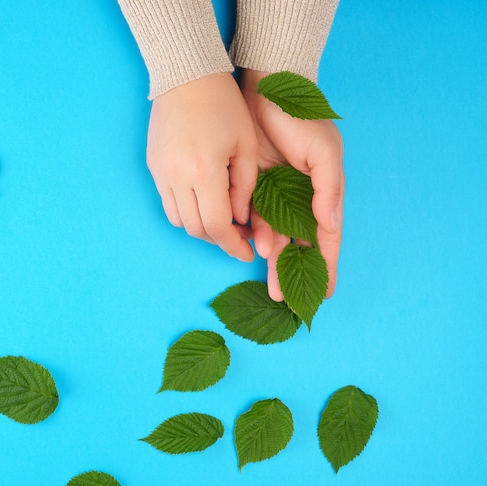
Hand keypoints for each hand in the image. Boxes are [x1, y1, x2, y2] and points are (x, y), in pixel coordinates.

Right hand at [147, 72, 257, 262]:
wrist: (186, 76)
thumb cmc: (223, 105)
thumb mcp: (246, 146)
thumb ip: (245, 187)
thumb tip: (239, 219)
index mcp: (205, 172)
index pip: (216, 226)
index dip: (232, 246)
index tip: (245, 253)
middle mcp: (177, 178)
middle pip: (196, 229)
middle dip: (219, 239)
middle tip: (239, 234)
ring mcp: (161, 174)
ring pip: (179, 221)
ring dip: (201, 227)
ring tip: (221, 218)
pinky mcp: (153, 168)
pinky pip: (168, 203)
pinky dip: (186, 211)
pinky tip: (203, 201)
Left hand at [241, 69, 344, 299]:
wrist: (267, 91)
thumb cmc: (302, 119)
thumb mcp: (323, 151)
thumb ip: (328, 189)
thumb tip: (329, 223)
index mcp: (321, 196)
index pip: (326, 239)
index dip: (327, 266)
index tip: (327, 293)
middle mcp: (298, 202)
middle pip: (297, 246)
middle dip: (293, 274)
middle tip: (286, 299)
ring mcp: (274, 198)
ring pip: (273, 239)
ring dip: (272, 263)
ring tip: (271, 287)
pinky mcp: (251, 191)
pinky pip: (252, 221)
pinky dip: (252, 237)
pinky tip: (250, 252)